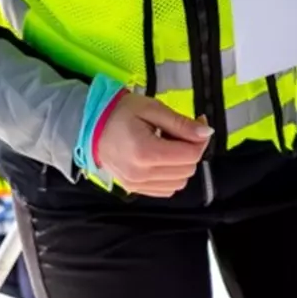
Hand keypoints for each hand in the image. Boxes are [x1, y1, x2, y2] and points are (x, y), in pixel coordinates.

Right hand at [93, 94, 211, 197]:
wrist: (89, 126)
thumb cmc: (120, 113)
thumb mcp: (152, 109)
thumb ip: (181, 123)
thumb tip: (206, 133)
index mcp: (145, 152)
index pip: (191, 155)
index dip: (201, 138)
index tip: (198, 122)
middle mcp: (141, 174)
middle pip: (188, 169)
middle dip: (192, 149)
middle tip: (182, 130)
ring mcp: (136, 184)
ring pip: (180, 181)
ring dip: (183, 163)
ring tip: (169, 144)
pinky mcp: (134, 189)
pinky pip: (166, 189)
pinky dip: (172, 175)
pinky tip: (163, 158)